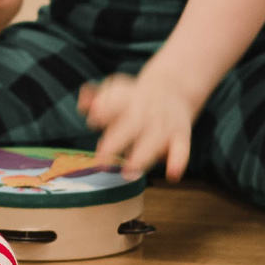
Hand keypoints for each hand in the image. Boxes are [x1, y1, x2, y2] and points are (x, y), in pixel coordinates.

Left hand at [81, 64, 202, 179]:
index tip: (94, 119)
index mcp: (128, 100)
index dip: (105, 110)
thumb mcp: (117, 91)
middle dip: (115, 142)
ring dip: (141, 157)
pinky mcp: (180, 136)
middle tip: (101, 160)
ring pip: (153, 141)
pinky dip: (178, 162)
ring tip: (128, 172)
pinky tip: (172, 175)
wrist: (174, 89)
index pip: (116, 103)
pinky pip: (182, 149)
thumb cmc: (135, 98)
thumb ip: (97, 97)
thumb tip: (82, 103)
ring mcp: (164, 125)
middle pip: (131, 125)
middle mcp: (146, 113)